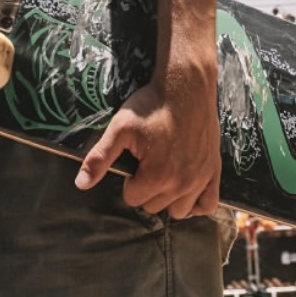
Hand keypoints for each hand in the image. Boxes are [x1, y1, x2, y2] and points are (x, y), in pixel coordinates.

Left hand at [75, 73, 220, 218]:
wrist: (186, 86)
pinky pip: (207, 204)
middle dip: (148, 188)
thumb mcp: (120, 128)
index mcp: (156, 177)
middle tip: (149, 161)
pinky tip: (187, 188)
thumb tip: (81, 184)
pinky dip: (197, 202)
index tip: (136, 160)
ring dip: (170, 197)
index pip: (133, 198)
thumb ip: (100, 158)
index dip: (130, 180)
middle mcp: (181, 184)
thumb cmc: (151, 105)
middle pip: (155, 206)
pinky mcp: (214, 171)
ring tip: (166, 173)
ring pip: (179, 210)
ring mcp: (200, 179)